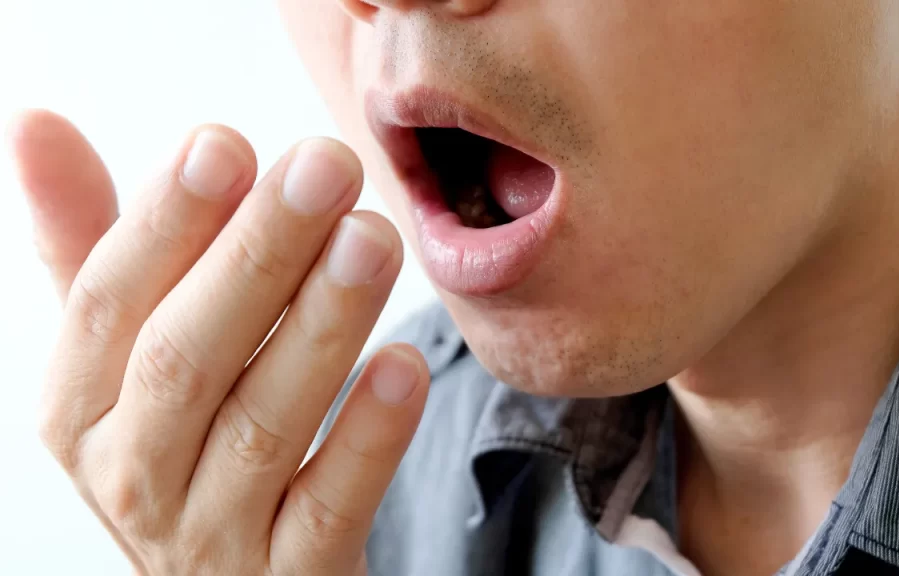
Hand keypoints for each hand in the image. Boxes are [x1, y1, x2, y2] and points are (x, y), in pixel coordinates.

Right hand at [8, 110, 428, 574]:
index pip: (107, 305)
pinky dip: (366, 438)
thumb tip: (33, 122)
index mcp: (80, 410)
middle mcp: (132, 478)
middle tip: (324, 165)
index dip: (163, 222)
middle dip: (255, 256)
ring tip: (373, 237)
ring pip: (263, 426)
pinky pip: (331, 510)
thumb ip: (96, 249)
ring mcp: (212, 539)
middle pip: (187, 358)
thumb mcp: (125, 358)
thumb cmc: (185, 442)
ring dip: (321, 326)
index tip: (224, 142)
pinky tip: (406, 366)